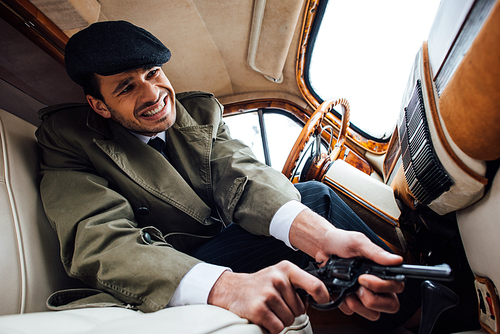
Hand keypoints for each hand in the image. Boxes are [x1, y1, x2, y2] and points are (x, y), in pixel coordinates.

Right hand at [207, 260, 328, 333]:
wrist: (232, 289)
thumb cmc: (260, 284)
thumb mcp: (280, 276)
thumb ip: (298, 283)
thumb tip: (318, 298)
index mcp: (286, 269)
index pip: (314, 284)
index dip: (322, 296)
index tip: (323, 301)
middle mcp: (278, 279)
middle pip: (300, 309)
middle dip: (291, 311)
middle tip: (277, 304)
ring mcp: (268, 294)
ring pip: (289, 319)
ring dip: (280, 320)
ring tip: (269, 309)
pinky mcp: (259, 309)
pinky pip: (277, 327)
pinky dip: (272, 327)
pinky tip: (264, 317)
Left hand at [290, 209, 404, 319]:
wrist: (321, 246)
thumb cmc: (342, 242)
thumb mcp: (358, 242)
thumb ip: (376, 252)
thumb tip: (396, 260)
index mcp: (383, 271)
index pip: (397, 287)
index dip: (383, 287)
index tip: (364, 278)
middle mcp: (377, 285)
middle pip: (390, 305)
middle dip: (373, 299)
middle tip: (357, 285)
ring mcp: (364, 294)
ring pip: (373, 314)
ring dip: (359, 304)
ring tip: (348, 290)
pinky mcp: (350, 300)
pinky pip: (352, 312)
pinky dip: (344, 304)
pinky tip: (339, 291)